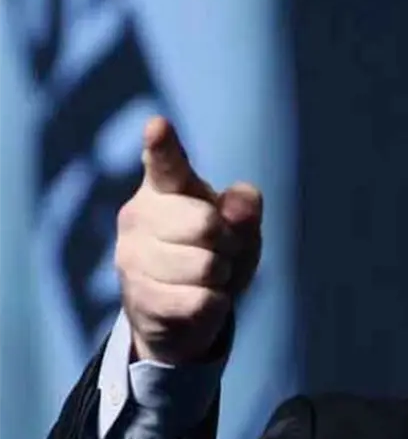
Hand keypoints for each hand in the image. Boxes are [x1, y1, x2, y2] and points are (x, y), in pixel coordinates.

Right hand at [115, 116, 262, 363]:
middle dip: (228, 244)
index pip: (165, 162)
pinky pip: (200, 301)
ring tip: (205, 279)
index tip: (158, 126)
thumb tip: (241, 198)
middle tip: (218, 252)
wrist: (182, 313)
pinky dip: (214, 305)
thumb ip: (245, 209)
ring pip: (205, 266)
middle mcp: (139, 215)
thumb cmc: (213, 255)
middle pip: (206, 224)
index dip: (163, 144)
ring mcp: (132, 256)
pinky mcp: (139, 297)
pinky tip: (197, 301)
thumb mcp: (241, 230)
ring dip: (220, 278)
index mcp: (165, 187)